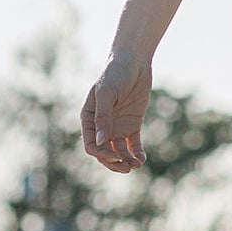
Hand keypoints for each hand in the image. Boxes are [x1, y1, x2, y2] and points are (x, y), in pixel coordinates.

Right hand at [81, 55, 151, 171]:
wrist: (134, 62)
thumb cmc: (115, 74)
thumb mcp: (107, 94)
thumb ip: (103, 117)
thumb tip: (101, 141)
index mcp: (89, 119)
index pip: (91, 144)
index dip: (102, 153)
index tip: (115, 155)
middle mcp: (102, 125)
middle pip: (104, 152)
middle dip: (114, 162)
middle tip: (127, 168)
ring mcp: (117, 126)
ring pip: (119, 151)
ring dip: (126, 160)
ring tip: (137, 165)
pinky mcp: (132, 124)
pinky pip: (133, 144)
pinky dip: (137, 153)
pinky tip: (141, 159)